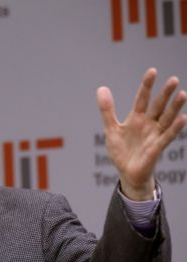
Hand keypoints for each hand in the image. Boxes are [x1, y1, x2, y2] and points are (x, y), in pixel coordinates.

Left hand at [97, 68, 186, 199]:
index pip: (142, 99)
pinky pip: (167, 137)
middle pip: (158, 106)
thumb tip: (102, 88)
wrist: (126, 172)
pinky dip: (174, 128)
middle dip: (165, 94)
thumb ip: (107, 110)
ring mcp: (154, 135)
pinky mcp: (156, 148)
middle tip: (173, 80)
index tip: (153, 71)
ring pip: (166, 119)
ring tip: (183, 94)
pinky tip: (182, 118)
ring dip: (174, 108)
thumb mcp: (111, 129)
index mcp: (136, 118)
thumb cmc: (120, 151)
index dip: (147, 86)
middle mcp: (148, 124)